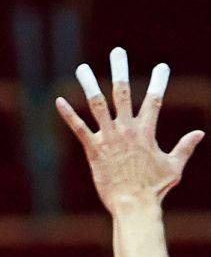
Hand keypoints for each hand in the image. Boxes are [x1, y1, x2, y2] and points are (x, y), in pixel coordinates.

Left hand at [56, 48, 203, 211]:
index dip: (158, 82)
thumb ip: (185, 147)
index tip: (162, 66)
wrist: (134, 204)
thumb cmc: (154, 189)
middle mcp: (127, 129)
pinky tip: (59, 100)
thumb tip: (200, 133)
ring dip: (89, 85)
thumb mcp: (174, 166)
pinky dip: (68, 114)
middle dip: (120, 70)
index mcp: (146, 131)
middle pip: (123, 93)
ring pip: (97, 104)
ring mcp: (109, 137)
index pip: (154, 100)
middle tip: (117, 52)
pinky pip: (78, 128)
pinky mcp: (93, 149)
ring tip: (81, 68)